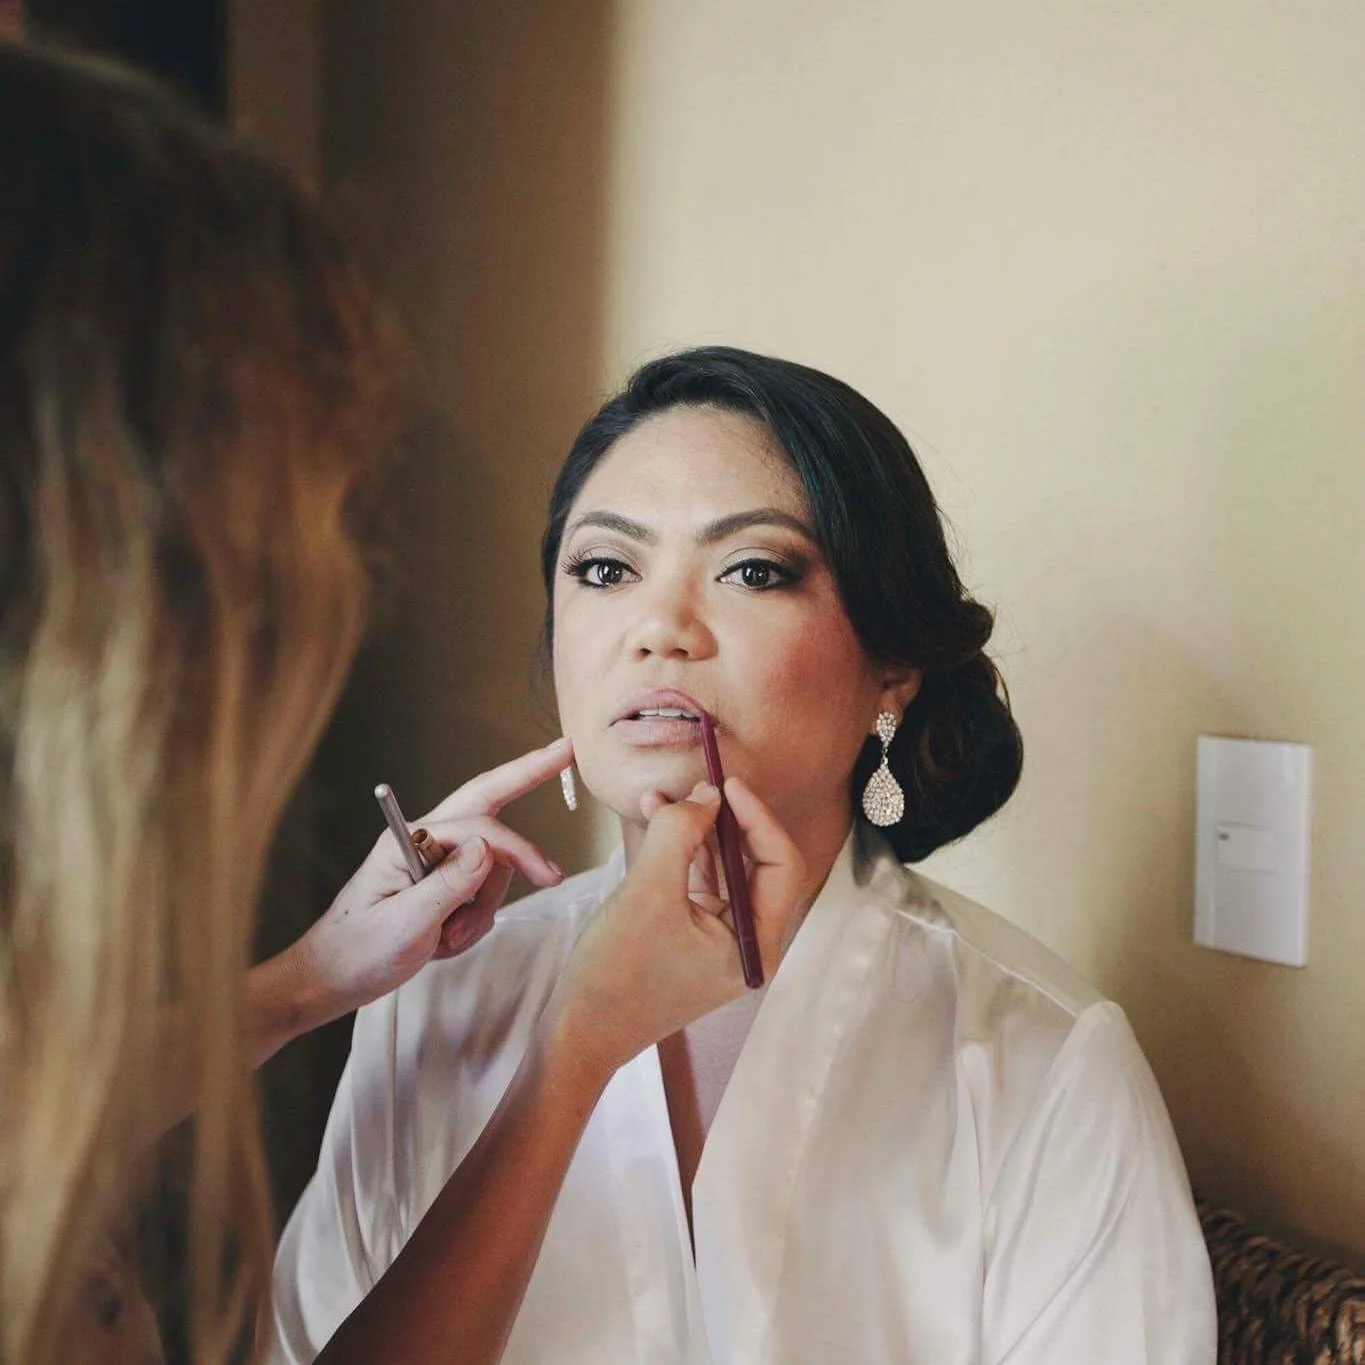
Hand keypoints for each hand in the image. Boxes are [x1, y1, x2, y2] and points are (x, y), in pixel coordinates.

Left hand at [284, 737, 571, 1024]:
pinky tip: (442, 944)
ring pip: (491, 867)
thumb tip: (490, 847)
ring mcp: (434, 863)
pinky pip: (481, 894)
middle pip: (484, 798)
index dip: (519, 850)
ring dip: (482, 909)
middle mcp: (424, 841)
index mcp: (408, 840)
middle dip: (525, 774)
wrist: (329, 981)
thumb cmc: (356, 952)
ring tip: (446, 942)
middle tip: (563, 751)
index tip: (549, 876)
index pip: (480, 829)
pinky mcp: (440, 886)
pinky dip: (473, 922)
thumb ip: (449, 884)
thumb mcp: (405, 924)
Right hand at [546, 777, 804, 1080]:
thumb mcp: (648, 890)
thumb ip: (681, 833)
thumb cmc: (616, 971)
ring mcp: (722, 942)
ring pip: (724, 869)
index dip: (757, 818)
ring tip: (663, 798)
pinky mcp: (695, 936)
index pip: (781, 866)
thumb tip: (707, 793)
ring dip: (697, 832)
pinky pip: (700, 883)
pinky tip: (656, 820)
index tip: (727, 784)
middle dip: (723, 820)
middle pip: (755, 865)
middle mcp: (749, 944)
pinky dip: (681, 852)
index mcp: (756, 945)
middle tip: (697, 784)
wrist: (580, 1030)